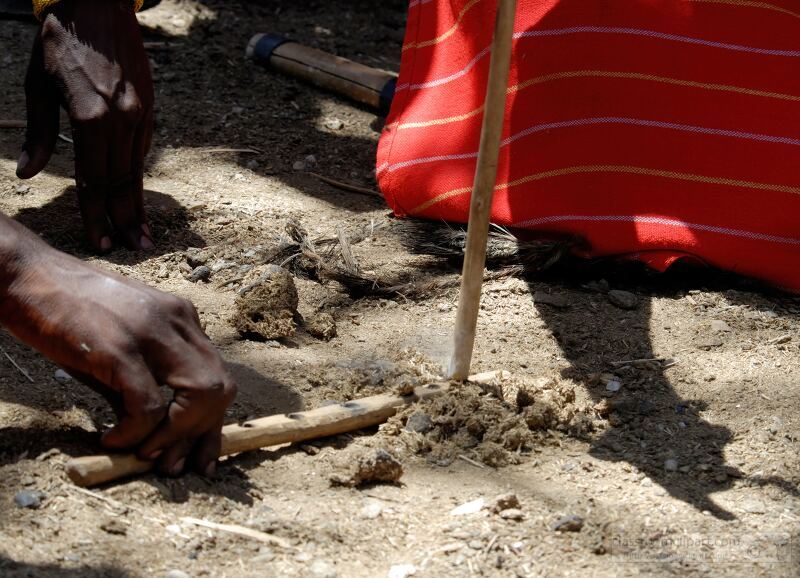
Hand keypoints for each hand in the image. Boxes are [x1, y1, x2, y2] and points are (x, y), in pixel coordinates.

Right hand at [1, 238, 235, 475]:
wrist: (26, 276)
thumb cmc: (69, 312)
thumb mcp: (121, 342)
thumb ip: (144, 380)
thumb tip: (155, 434)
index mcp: (183, 318)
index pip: (219, 376)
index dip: (212, 421)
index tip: (197, 453)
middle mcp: (178, 320)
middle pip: (220, 388)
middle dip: (202, 434)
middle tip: (174, 464)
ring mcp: (152, 331)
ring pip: (200, 395)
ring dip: (176, 436)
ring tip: (146, 455)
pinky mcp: (120, 347)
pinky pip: (149, 405)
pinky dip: (137, 433)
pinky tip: (113, 438)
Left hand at [17, 0, 154, 251]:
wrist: (98, 6)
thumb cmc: (59, 44)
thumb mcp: (38, 87)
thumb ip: (38, 134)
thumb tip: (26, 174)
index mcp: (90, 119)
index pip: (93, 180)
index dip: (95, 214)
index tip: (99, 241)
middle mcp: (120, 121)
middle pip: (122, 183)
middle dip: (126, 220)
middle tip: (135, 249)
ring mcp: (139, 116)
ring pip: (137, 171)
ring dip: (139, 205)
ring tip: (142, 234)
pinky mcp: (148, 109)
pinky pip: (142, 150)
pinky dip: (140, 177)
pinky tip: (138, 196)